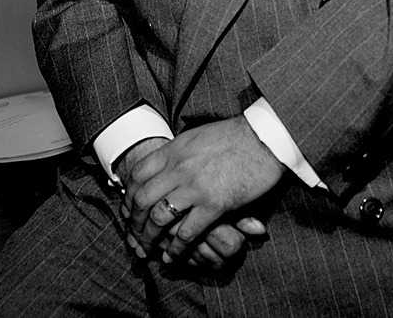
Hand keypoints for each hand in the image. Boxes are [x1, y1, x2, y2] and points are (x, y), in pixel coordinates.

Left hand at [124, 116, 284, 264]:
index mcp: (174, 150)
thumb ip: (179, 152)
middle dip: (134, 221)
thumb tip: (166, 161)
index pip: (139, 174)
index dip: (129, 194)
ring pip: (159, 218)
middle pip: (143, 199)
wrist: (263, 137)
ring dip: (149, 237)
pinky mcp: (214, 203)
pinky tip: (171, 256)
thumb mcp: (198, 137)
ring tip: (147, 249)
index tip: (128, 207)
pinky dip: (175, 248)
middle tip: (134, 234)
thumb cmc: (234, 136)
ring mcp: (195, 186)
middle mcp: (179, 168)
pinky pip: (187, 231)